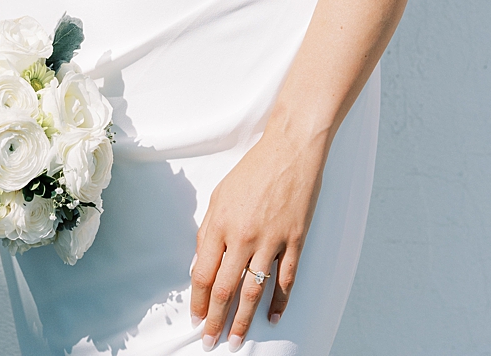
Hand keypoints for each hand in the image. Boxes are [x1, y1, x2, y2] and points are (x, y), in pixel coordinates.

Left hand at [188, 129, 325, 347]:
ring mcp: (270, 240)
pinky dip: (279, 302)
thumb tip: (203, 263)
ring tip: (236, 339)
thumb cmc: (251, 173)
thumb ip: (210, 231)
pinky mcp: (294, 241)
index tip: (195, 317)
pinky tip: (272, 318)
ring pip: (254, 290)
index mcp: (218, 224)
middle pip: (224, 287)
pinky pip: (285, 279)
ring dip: (244, 319)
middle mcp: (242, 236)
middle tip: (210, 340)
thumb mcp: (219, 197)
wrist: (289, 153)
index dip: (197, 299)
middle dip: (215, 318)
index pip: (202, 272)